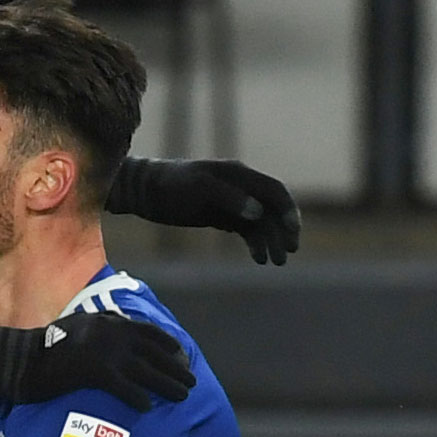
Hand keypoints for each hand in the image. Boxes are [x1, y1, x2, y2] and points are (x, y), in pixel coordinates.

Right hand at [0, 311, 194, 411]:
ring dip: (168, 385)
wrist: (20, 359)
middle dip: (175, 368)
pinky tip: (148, 409)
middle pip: (153, 352)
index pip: (147, 331)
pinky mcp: (94, 371)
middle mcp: (111, 333)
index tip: (181, 355)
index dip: (167, 344)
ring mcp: (104, 351)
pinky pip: (125, 388)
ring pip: (147, 371)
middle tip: (191, 382)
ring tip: (182, 396)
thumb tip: (120, 332)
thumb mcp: (78, 327)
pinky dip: (138, 398)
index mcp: (108, 321)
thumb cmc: (46, 347)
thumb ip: (101, 328)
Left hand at [107, 157, 300, 265]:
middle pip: (272, 209)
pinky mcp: (222, 215)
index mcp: (239, 174)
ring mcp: (232, 201)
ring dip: (270, 241)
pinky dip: (255, 243)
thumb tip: (257, 212)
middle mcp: (240, 186)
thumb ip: (229, 197)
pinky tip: (258, 259)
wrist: (144, 191)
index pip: (274, 190)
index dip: (288, 210)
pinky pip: (246, 229)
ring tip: (273, 262)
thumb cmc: (170, 185)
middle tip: (286, 255)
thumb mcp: (198, 188)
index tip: (292, 233)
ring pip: (261, 222)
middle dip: (282, 231)